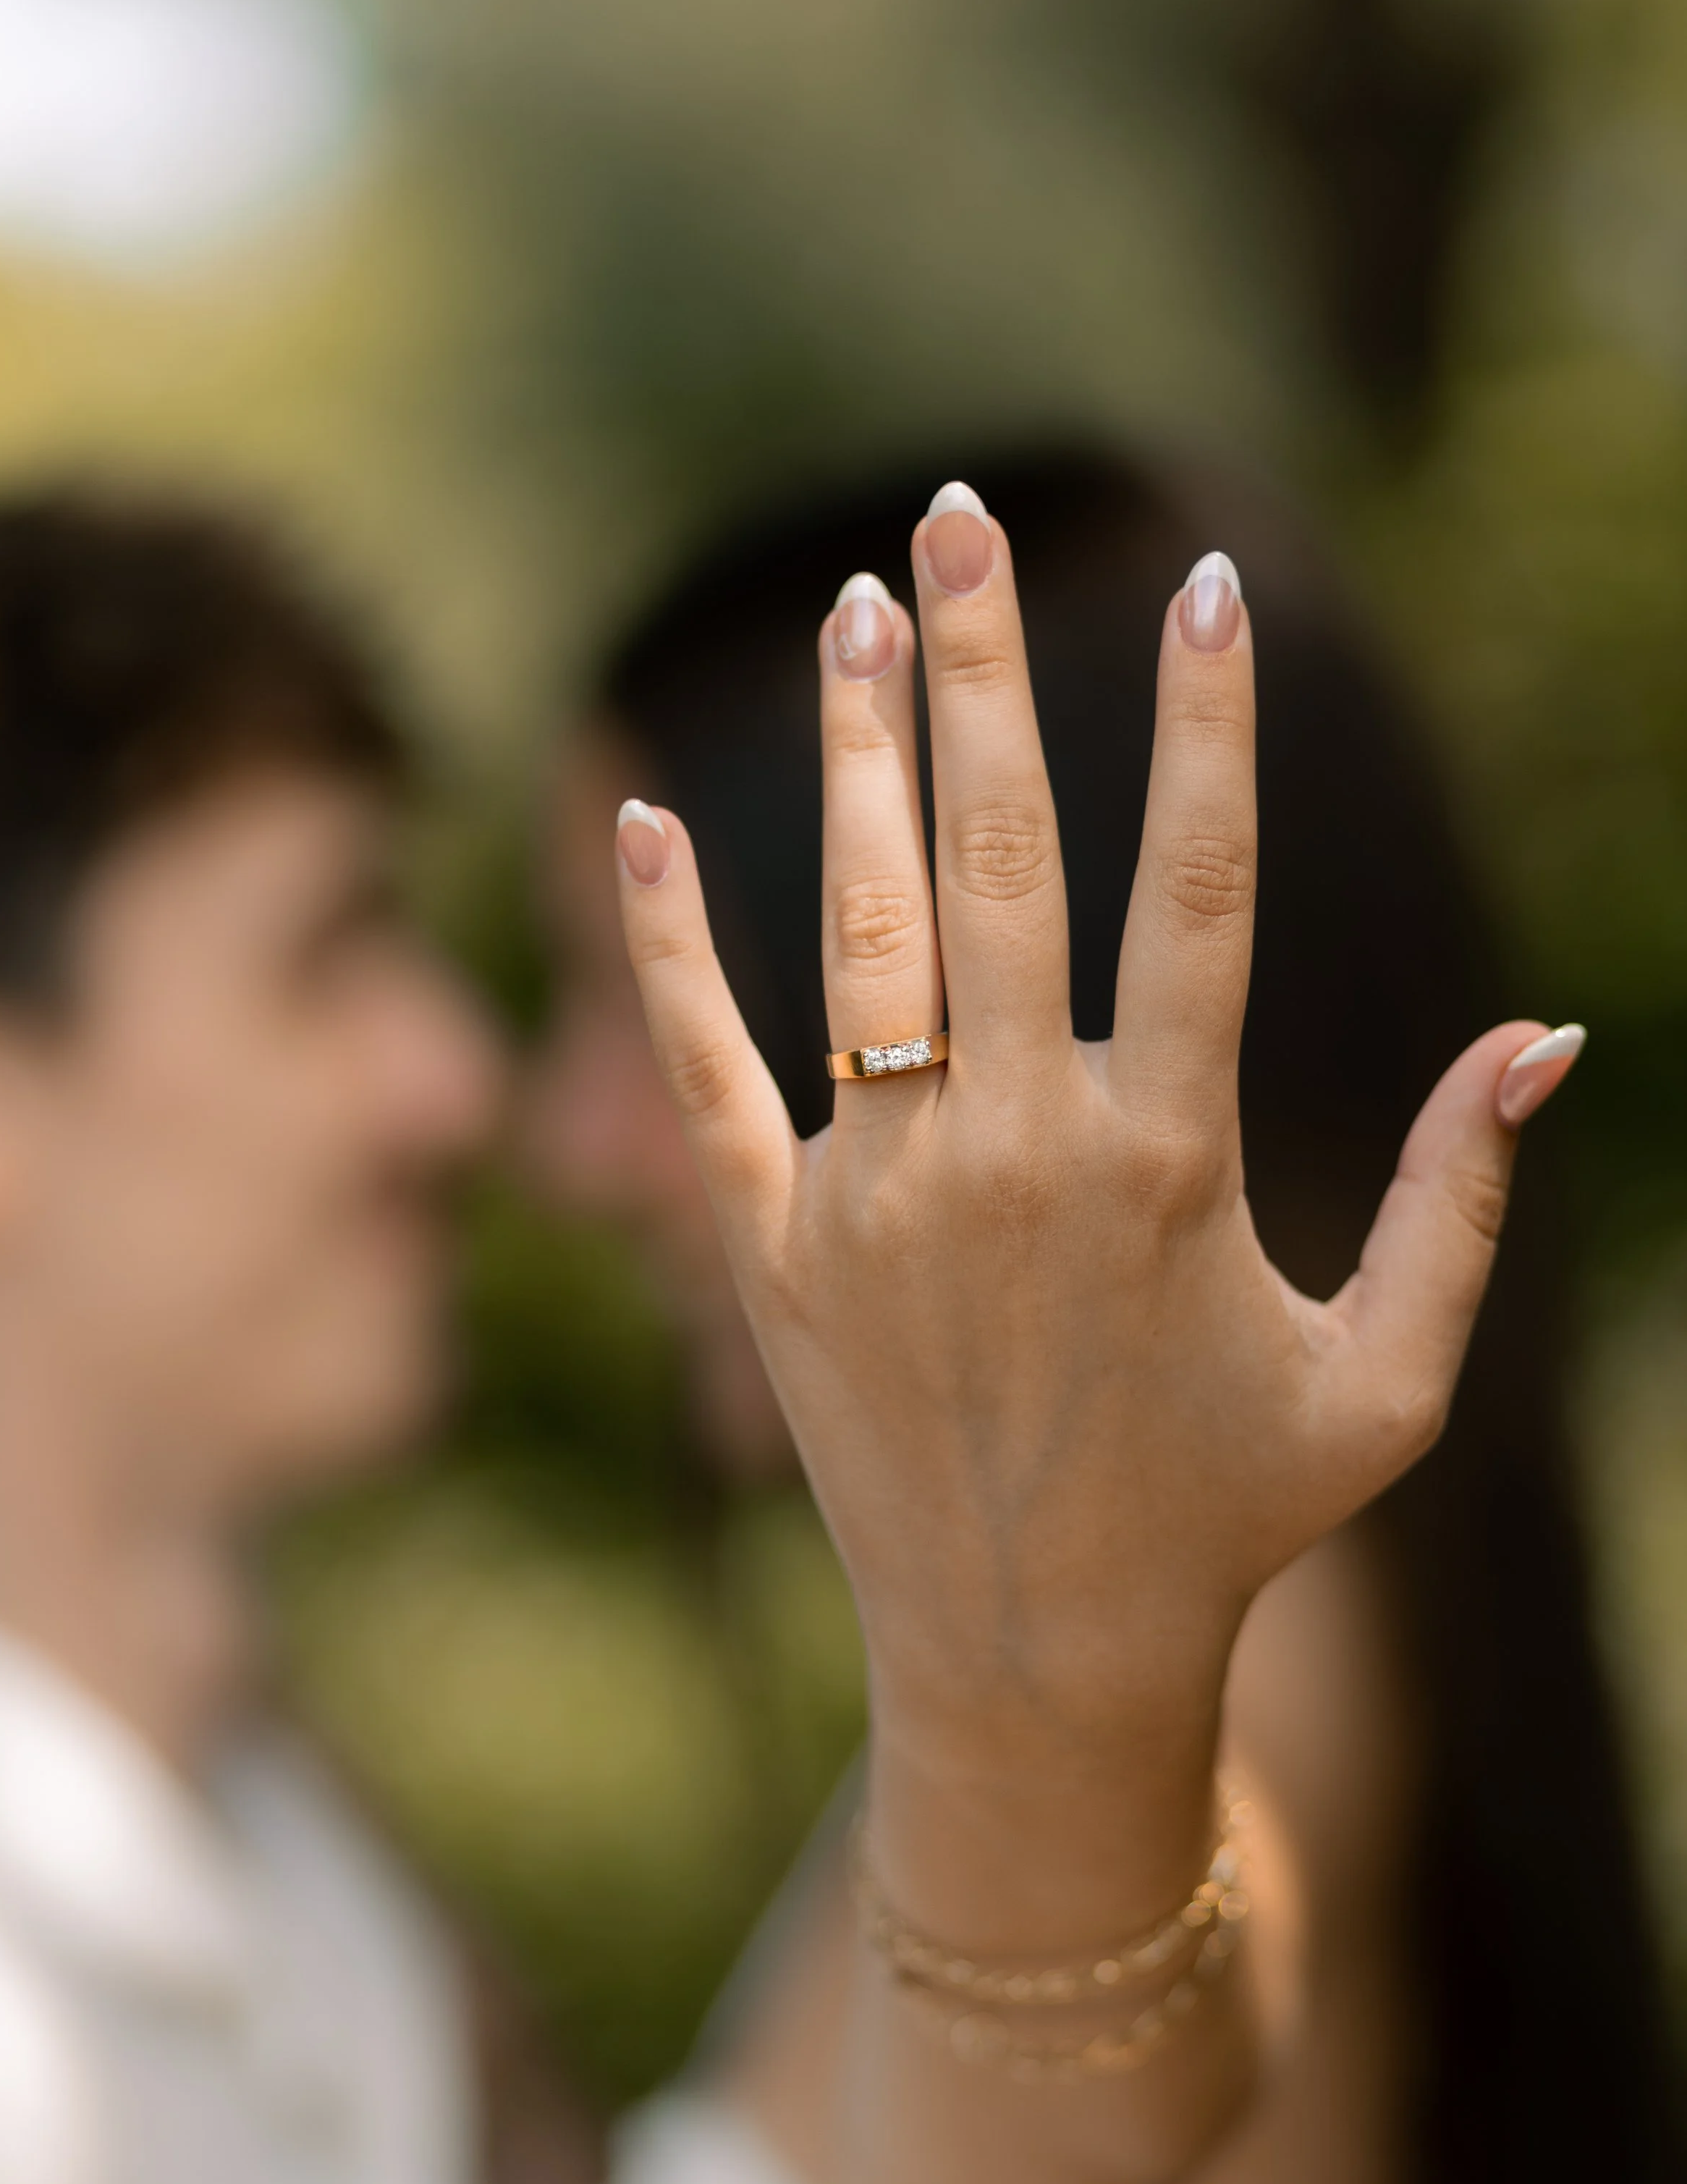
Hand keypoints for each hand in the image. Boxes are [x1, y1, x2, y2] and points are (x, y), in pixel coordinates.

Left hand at [614, 493, 1577, 1783]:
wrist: (1035, 1659)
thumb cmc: (1229, 1515)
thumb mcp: (1385, 1378)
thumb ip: (1463, 1201)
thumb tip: (1545, 1036)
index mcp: (1170, 1159)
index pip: (1203, 893)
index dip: (1208, 732)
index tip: (1204, 593)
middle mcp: (1014, 1150)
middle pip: (1005, 859)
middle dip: (986, 674)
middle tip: (959, 523)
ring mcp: (878, 1195)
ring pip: (859, 930)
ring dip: (852, 760)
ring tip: (846, 610)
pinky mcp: (770, 1250)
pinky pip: (706, 1067)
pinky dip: (667, 946)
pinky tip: (637, 820)